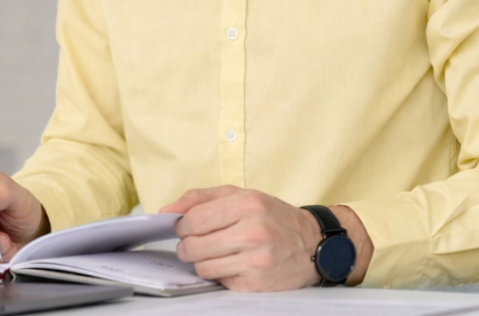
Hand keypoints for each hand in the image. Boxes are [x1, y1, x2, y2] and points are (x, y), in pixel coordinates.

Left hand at [161, 186, 324, 291]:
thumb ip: (199, 198)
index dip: (181, 225)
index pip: (193, 219)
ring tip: (216, 252)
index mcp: (247, 204)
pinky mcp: (257, 283)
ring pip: (203, 267)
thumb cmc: (272, 216)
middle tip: (196, 242)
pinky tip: (233, 263)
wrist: (313, 243)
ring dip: (202, 261)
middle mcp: (253, 231)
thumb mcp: (240, 195)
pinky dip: (221, 274)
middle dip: (187, 246)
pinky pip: (220, 281)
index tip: (183, 227)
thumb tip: (166, 210)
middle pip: (193, 246)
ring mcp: (256, 260)